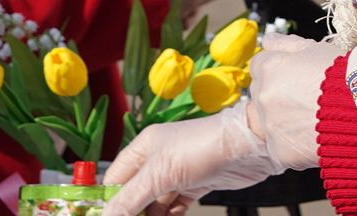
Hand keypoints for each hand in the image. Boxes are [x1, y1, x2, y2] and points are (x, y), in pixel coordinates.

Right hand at [102, 103, 282, 215]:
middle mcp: (158, 158)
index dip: (108, 201)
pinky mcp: (195, 185)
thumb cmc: (201, 148)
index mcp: (144, 147)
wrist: (247, 147)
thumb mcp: (160, 174)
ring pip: (154, 202)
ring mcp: (177, 172)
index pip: (115, 178)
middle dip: (131, 212)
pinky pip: (174, 206)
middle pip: (134, 192)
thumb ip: (131, 198)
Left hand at [245, 34, 341, 169]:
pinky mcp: (280, 151)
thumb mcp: (317, 49)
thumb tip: (267, 40)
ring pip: (263, 122)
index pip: (259, 65)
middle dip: (275, 95)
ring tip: (306, 121)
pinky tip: (312, 138)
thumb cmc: (344, 76)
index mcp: (269, 67)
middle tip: (304, 99)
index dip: (278, 70)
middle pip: (259, 93)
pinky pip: (278, 148)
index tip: (294, 77)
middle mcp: (263, 96)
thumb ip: (287, 43)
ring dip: (277, 121)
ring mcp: (269, 126)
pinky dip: (291, 145)